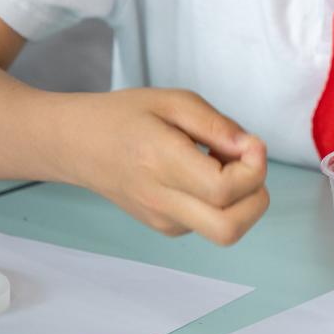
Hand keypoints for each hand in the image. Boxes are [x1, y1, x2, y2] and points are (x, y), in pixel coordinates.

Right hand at [63, 88, 268, 245]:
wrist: (77, 144)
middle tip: (247, 162)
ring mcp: (162, 220)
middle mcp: (160, 201)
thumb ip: (216, 126)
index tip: (251, 142)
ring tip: (222, 163)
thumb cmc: (125, 116)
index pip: (224, 189)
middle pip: (229, 229)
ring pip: (224, 231)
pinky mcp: (165, 227)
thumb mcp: (173, 101)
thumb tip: (251, 149)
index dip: (253, 167)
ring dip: (242, 199)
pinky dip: (224, 202)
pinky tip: (205, 172)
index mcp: (160, 163)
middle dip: (256, 197)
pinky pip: (210, 223)